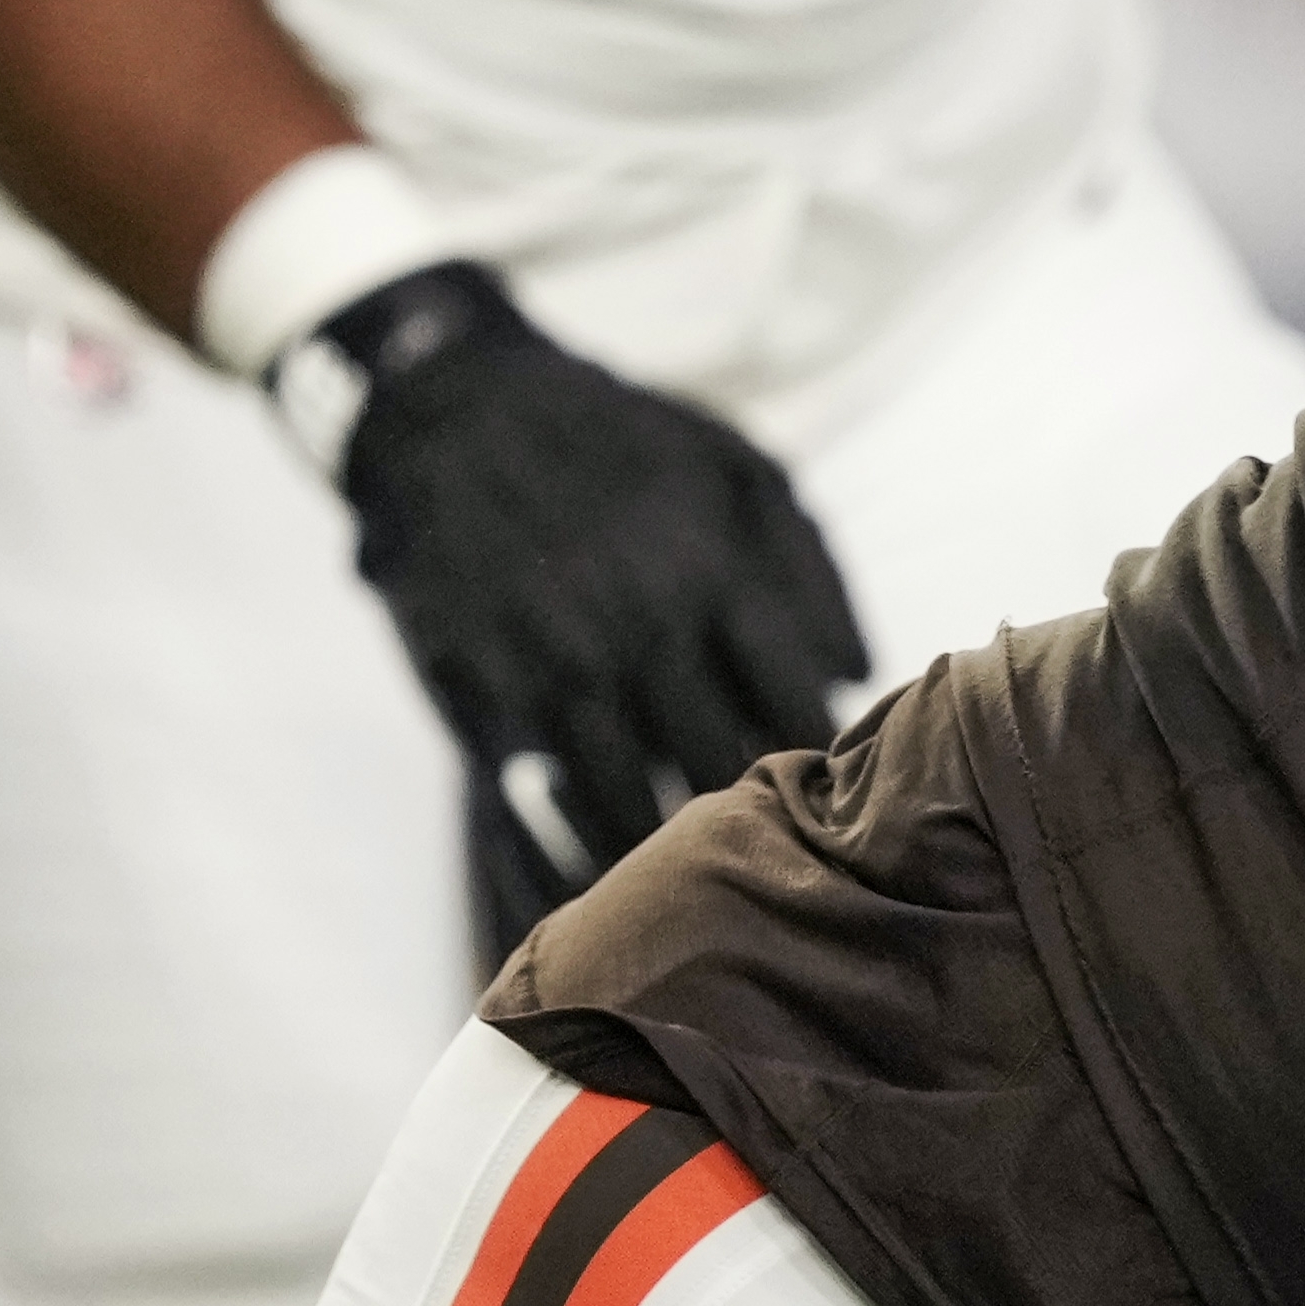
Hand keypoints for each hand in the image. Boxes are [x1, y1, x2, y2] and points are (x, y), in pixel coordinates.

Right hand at [316, 263, 868, 948]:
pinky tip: (583, 897)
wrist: (449, 402)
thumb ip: (811, 567)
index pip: (795, 709)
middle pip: (717, 769)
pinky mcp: (469, 690)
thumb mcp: (736, 466)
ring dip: (659, 864)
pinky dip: (551, 866)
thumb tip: (856, 674)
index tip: (837, 796)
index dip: (826, 764)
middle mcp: (635, 628)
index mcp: (711, 572)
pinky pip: (518, 810)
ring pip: (621, 807)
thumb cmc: (619, 439)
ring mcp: (547, 665)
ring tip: (692, 903)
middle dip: (755, 827)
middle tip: (778, 868)